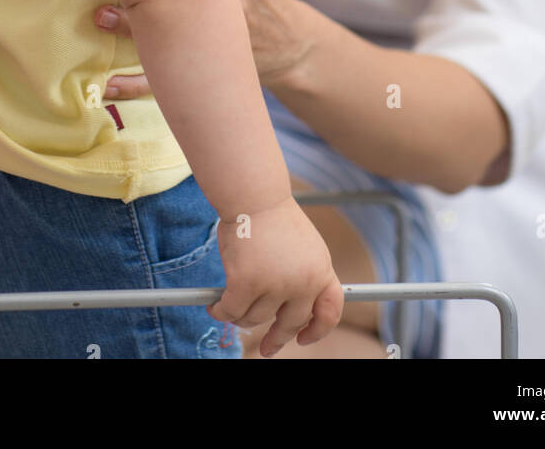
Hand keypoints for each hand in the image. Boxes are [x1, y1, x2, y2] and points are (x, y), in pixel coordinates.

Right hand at [211, 194, 344, 357]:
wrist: (255, 194)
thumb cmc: (274, 217)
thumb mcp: (305, 248)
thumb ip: (303, 276)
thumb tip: (286, 310)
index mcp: (321, 271)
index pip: (330, 311)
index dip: (318, 330)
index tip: (304, 339)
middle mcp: (303, 283)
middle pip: (290, 324)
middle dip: (276, 340)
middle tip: (268, 348)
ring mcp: (275, 285)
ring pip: (254, 318)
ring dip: (240, 315)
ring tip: (230, 304)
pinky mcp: (246, 284)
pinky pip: (231, 311)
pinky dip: (220, 311)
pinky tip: (214, 306)